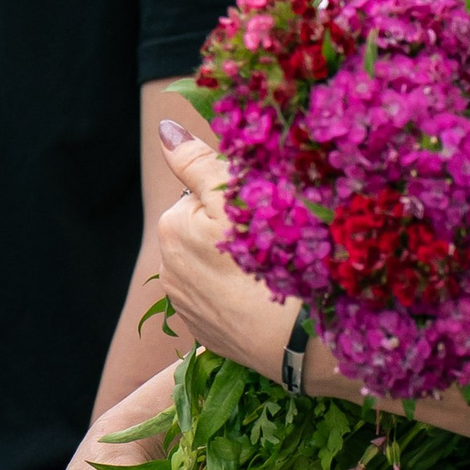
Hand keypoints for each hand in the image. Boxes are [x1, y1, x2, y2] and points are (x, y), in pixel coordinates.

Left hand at [154, 121, 295, 379]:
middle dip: (232, 233)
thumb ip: (197, 161)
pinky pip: (223, 303)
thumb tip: (165, 131)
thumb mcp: (240, 193)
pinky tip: (266, 302)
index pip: (202, 194)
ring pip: (215, 268)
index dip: (238, 199)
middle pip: (205, 232)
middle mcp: (169, 270)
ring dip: (236, 267)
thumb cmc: (276, 254)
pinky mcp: (209, 337)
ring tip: (273, 275)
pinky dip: (240, 298)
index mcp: (172, 227)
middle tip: (273, 243)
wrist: (305, 339)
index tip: (265, 214)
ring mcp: (187, 308)